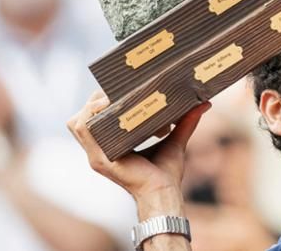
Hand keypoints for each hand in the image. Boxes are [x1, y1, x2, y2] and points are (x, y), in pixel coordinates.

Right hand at [67, 92, 210, 216]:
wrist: (164, 193)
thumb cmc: (167, 173)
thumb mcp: (175, 140)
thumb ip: (185, 121)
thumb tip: (203, 103)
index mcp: (111, 147)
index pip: (95, 118)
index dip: (101, 100)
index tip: (118, 87)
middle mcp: (100, 151)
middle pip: (83, 117)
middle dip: (96, 99)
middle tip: (117, 89)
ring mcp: (97, 156)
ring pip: (77, 122)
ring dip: (91, 105)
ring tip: (108, 95)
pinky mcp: (100, 159)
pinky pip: (83, 131)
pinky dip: (89, 116)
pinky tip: (103, 104)